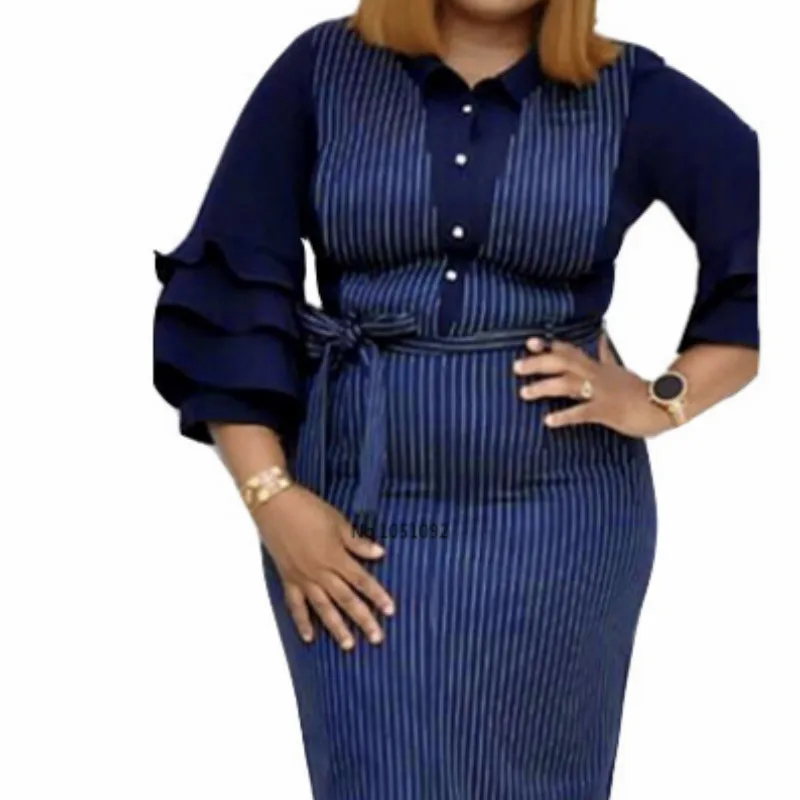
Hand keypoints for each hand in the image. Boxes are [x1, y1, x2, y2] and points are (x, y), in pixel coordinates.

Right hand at [254, 484, 394, 650]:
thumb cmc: (308, 509)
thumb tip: (379, 553)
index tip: (390, 610)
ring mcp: (303, 578)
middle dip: (363, 619)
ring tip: (349, 645)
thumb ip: (357, 542)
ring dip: (336, 627)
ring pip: (323, 608)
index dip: (377, 595)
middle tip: (377, 638)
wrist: (274, 505)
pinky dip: (302, 622)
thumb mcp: (338, 522)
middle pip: (346, 599)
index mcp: (336, 557)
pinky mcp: (288, 579)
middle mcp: (320, 572)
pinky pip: (295, 605)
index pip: (362, 580)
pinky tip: (309, 637)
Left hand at [513, 333, 671, 437]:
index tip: (529, 342)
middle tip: (516, 367)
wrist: (663, 406)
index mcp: (597, 366)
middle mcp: (596, 375)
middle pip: (563, 363)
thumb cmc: (638, 390)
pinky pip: (583, 412)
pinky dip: (564, 415)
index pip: (570, 351)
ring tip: (524, 393)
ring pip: (569, 384)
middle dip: (538, 363)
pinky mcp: (607, 411)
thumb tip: (601, 336)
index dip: (549, 345)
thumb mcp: (619, 369)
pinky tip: (548, 420)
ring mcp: (601, 392)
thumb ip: (605, 355)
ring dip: (544, 387)